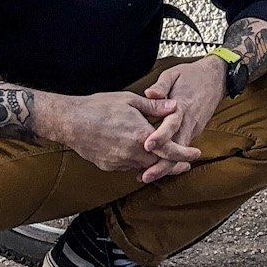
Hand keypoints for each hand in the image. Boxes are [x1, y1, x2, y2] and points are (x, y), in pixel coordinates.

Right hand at [35, 90, 199, 180]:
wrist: (70, 122)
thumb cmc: (99, 107)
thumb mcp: (130, 100)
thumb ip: (154, 107)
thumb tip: (174, 107)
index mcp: (140, 136)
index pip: (170, 151)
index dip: (185, 154)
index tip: (196, 154)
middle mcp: (131, 153)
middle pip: (160, 164)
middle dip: (174, 163)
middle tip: (185, 163)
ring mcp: (119, 162)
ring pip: (144, 166)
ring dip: (154, 162)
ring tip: (162, 155)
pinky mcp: (109, 166)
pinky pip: (129, 166)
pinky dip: (137, 161)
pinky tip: (138, 152)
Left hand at [138, 56, 228, 183]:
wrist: (217, 78)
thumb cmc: (193, 75)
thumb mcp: (174, 73)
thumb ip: (161, 85)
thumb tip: (149, 93)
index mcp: (183, 106)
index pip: (172, 124)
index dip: (160, 136)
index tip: (147, 145)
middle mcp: (190, 122)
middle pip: (177, 148)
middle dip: (162, 164)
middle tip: (144, 176)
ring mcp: (193, 129)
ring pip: (180, 152)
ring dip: (165, 166)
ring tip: (145, 176)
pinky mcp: (193, 132)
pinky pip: (181, 148)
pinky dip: (170, 160)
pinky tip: (155, 168)